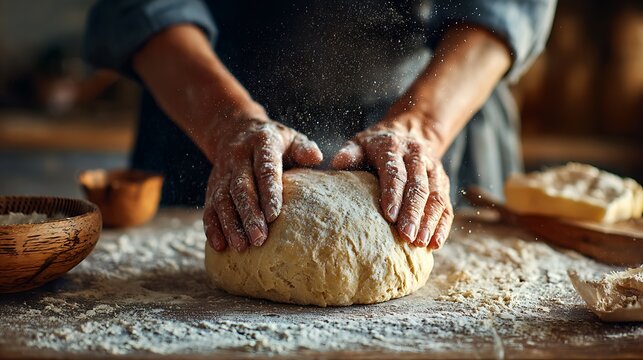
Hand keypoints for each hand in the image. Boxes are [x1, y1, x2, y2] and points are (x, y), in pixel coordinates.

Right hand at [203, 113, 322, 251]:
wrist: (235, 130)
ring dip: (230, 224)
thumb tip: (316, 158)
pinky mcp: (212, 186)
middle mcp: (238, 157)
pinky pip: (209, 207)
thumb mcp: (291, 138)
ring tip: (241, 246)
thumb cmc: (274, 142)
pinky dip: (213, 227)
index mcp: (262, 143)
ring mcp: (222, 172)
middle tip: (259, 239)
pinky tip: (220, 246)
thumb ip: (303, 148)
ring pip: (222, 199)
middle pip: (241, 188)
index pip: (265, 169)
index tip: (274, 216)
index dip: (269, 192)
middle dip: (249, 215)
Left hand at [331, 114, 452, 249]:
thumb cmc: (377, 145)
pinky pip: (446, 204)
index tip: (390, 216)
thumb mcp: (360, 143)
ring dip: (430, 221)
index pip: (395, 173)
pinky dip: (442, 224)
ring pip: (436, 196)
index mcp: (394, 148)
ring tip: (422, 243)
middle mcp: (417, 157)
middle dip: (413, 213)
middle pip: (418, 186)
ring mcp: (434, 169)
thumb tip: (338, 162)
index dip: (394, 194)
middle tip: (406, 236)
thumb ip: (350, 153)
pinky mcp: (443, 182)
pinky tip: (435, 243)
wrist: (411, 131)